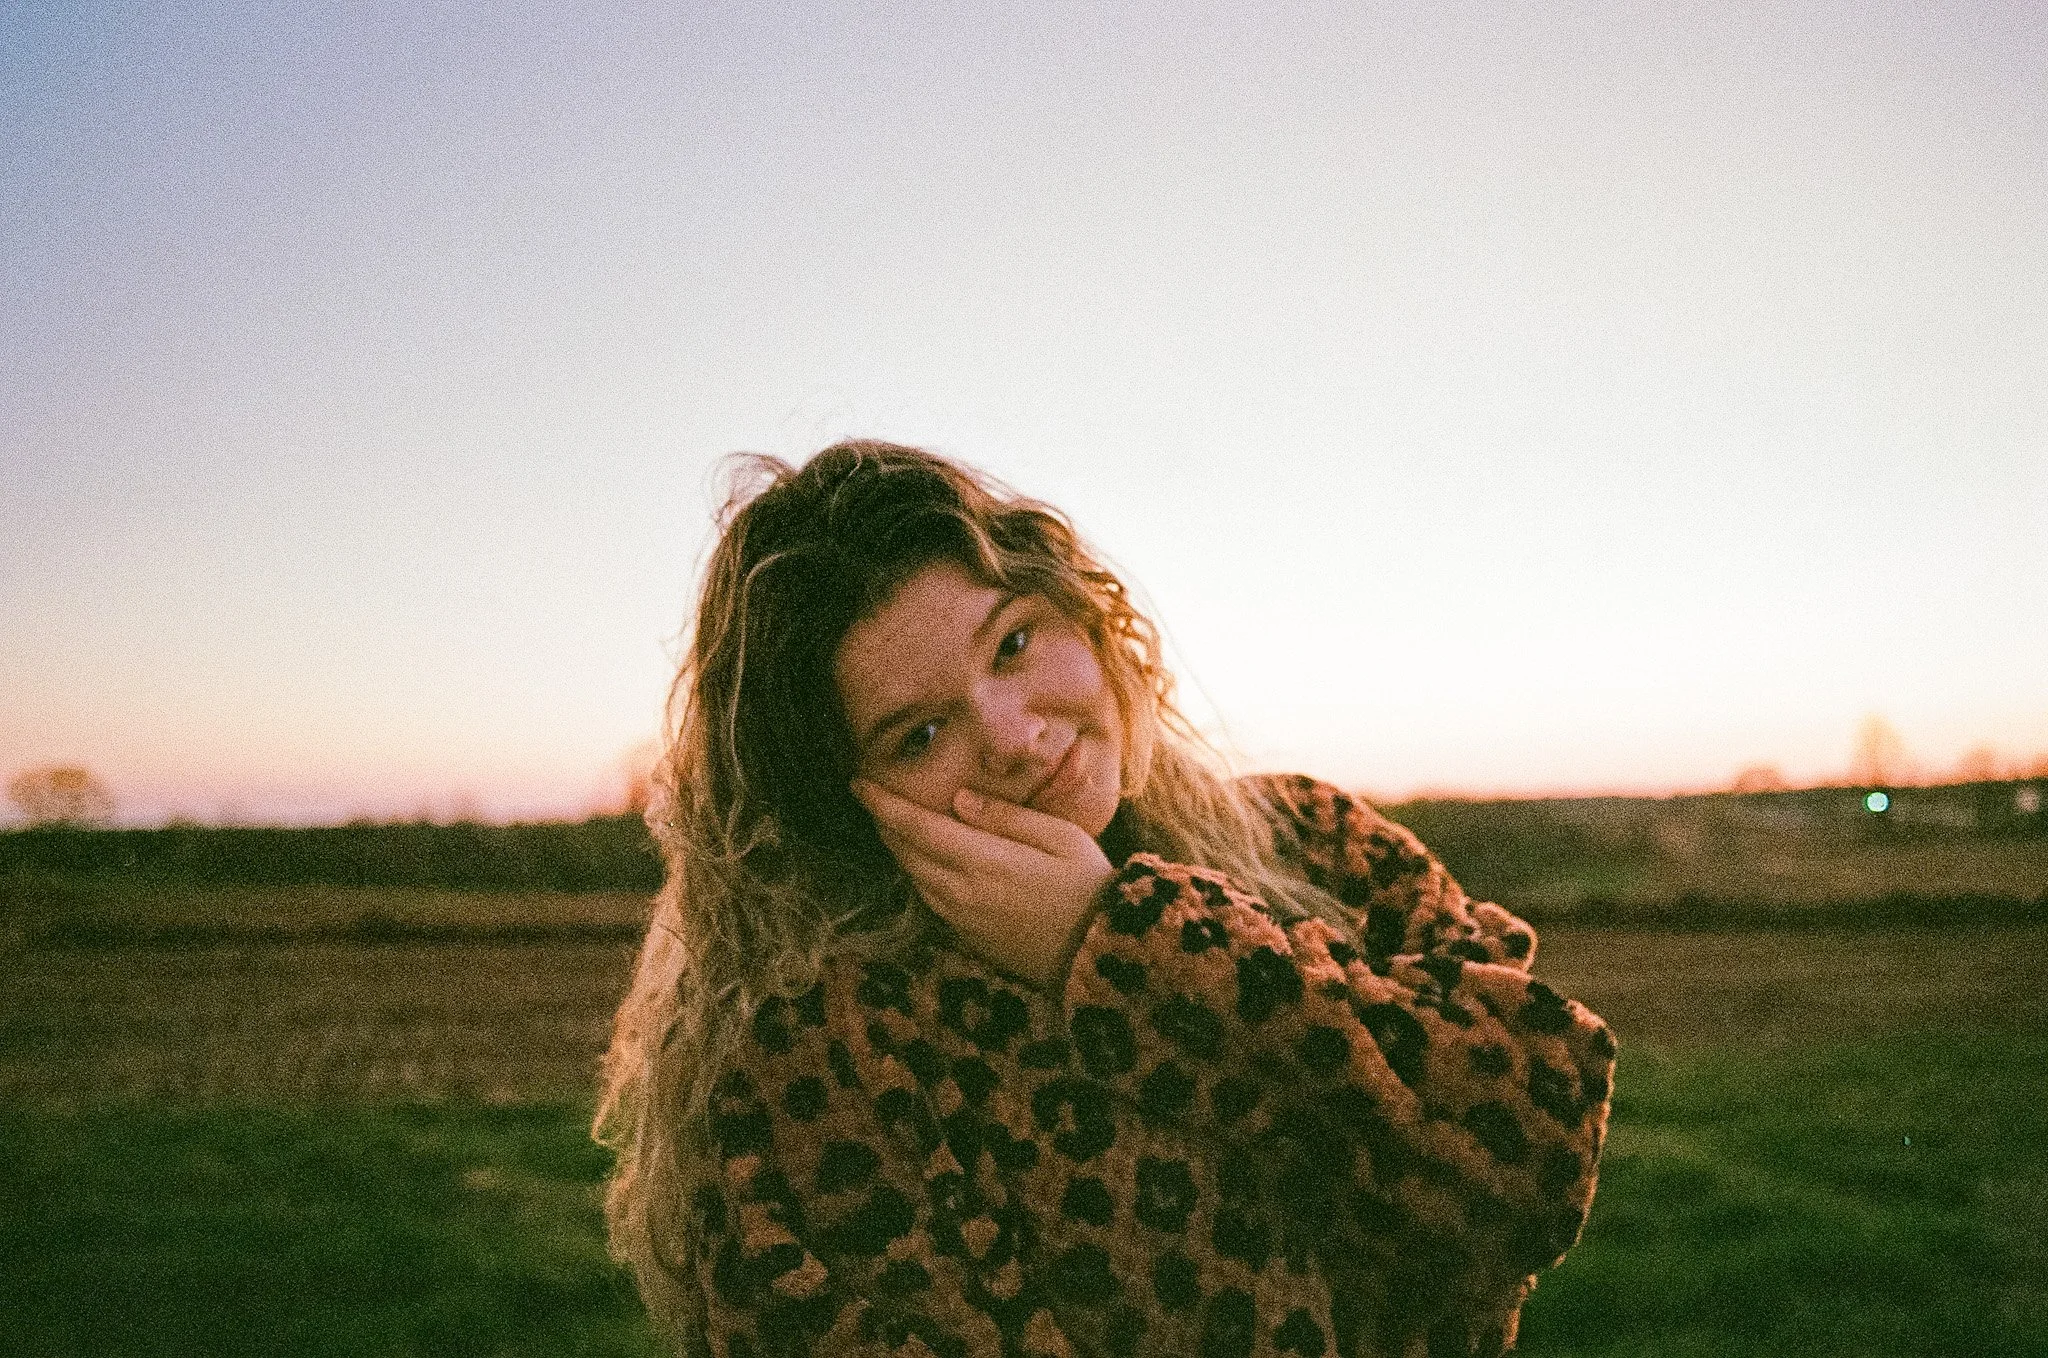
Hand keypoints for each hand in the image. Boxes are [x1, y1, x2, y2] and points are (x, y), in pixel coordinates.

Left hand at [852, 779, 1113, 989]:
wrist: (1100, 953)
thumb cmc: (1089, 885)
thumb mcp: (1060, 837)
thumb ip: (1006, 818)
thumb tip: (960, 799)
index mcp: (982, 862)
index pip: (916, 828)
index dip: (883, 804)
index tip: (858, 783)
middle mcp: (961, 892)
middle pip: (906, 852)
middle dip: (885, 823)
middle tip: (873, 797)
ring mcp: (961, 919)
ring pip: (913, 877)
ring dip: (899, 849)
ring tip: (894, 824)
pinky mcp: (968, 938)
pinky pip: (929, 899)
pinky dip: (918, 873)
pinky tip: (926, 861)